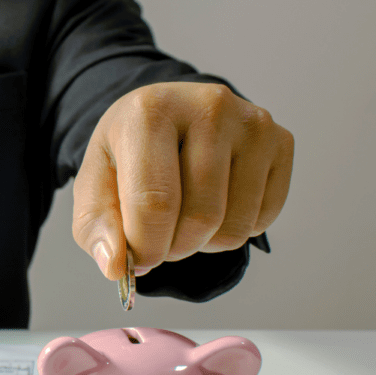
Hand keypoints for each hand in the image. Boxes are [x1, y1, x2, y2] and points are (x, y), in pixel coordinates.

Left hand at [71, 82, 292, 279]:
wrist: (166, 119)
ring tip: (184, 218)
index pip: (155, 204)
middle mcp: (208, 107)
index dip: (146, 248)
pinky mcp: (280, 140)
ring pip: (235, 226)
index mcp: (150, 113)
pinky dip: (235, 230)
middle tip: (160, 237)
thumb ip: (97, 229)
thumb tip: (116, 267)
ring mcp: (251, 122)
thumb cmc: (128, 156)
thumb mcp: (95, 187)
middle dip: (175, 248)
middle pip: (201, 218)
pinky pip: (263, 219)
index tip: (137, 260)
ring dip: (205, 243)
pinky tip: (216, 204)